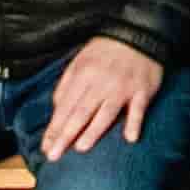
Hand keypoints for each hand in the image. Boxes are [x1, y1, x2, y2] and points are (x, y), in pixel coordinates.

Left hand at [37, 38, 166, 162]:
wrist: (138, 33)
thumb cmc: (105, 52)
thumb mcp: (79, 62)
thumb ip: (66, 86)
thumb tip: (56, 111)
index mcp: (83, 75)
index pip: (65, 107)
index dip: (55, 128)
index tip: (46, 147)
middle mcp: (101, 82)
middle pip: (81, 112)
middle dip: (66, 135)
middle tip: (54, 156)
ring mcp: (123, 87)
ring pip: (106, 112)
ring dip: (94, 131)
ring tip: (81, 148)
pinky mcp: (143, 89)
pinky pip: (139, 108)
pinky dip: (135, 122)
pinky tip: (130, 138)